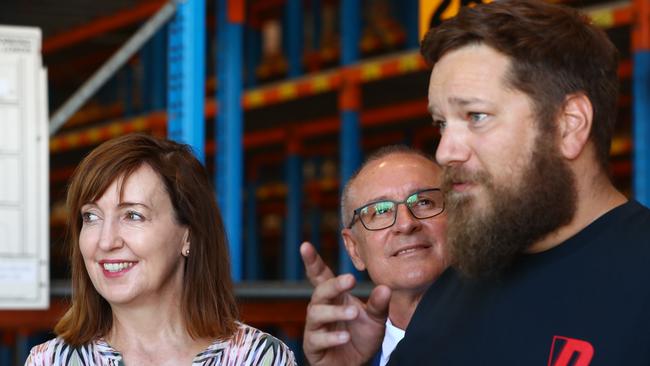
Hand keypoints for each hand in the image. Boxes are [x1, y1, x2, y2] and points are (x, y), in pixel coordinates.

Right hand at [300, 242, 390, 365]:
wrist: (356, 365)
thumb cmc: (361, 337)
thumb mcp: (375, 320)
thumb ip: (378, 304)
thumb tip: (385, 288)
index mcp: (334, 297)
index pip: (321, 275)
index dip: (312, 261)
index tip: (305, 245)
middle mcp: (320, 308)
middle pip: (320, 291)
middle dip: (334, 285)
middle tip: (350, 280)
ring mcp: (315, 327)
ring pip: (317, 313)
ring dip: (335, 312)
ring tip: (354, 314)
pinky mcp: (313, 345)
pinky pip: (317, 338)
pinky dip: (332, 337)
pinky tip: (345, 337)